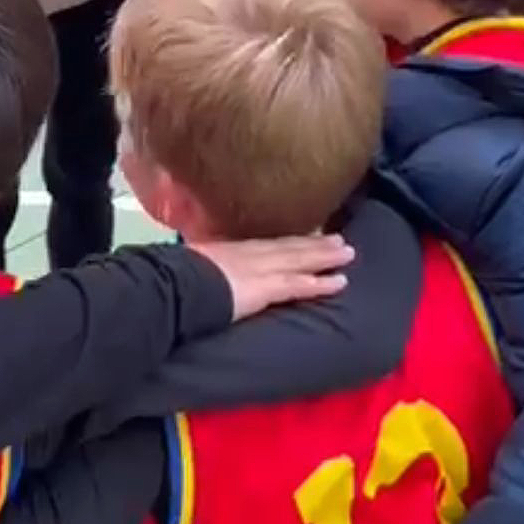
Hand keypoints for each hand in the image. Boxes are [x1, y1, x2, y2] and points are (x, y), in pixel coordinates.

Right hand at [188, 233, 353, 320]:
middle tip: (340, 240)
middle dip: (315, 244)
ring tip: (347, 253)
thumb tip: (201, 266)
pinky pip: (299, 284)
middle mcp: (251, 253)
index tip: (308, 236)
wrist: (177, 283)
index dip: (290, 241)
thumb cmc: (177, 272)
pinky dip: (320, 283)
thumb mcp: (192, 260)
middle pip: (290, 246)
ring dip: (324, 257)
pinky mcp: (267, 286)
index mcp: (232, 248)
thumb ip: (203, 262)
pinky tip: (339, 282)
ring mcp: (262, 267)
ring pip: (300, 260)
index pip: (268, 243)